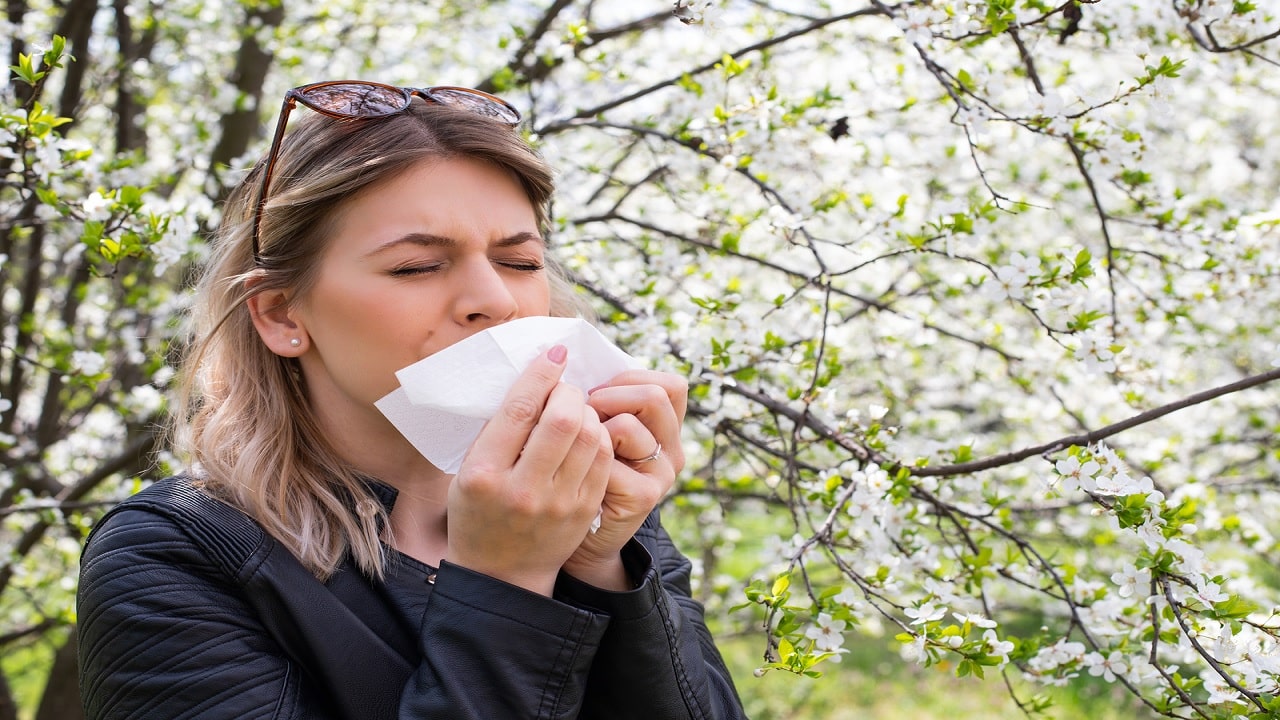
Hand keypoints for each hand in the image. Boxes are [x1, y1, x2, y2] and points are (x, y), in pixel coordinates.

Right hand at [445, 345, 613, 595]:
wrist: (501, 573)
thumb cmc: (478, 510)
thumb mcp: (469, 470)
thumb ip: (497, 430)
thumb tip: (534, 378)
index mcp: (485, 475)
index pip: (519, 410)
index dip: (541, 374)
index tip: (555, 353)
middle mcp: (523, 490)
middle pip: (563, 419)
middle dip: (570, 392)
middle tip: (565, 388)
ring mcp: (559, 504)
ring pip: (592, 436)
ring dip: (589, 412)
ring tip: (576, 411)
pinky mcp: (584, 511)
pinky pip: (604, 459)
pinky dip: (600, 436)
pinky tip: (588, 433)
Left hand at [562, 370, 687, 588]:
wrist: (578, 536)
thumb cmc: (579, 473)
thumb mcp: (597, 429)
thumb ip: (602, 400)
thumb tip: (567, 356)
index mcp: (666, 428)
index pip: (670, 384)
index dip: (630, 379)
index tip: (598, 394)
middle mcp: (672, 449)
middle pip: (655, 396)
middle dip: (609, 397)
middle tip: (585, 417)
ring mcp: (662, 474)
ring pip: (629, 424)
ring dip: (593, 429)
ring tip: (577, 448)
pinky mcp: (645, 496)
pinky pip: (608, 458)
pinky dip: (584, 460)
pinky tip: (576, 476)